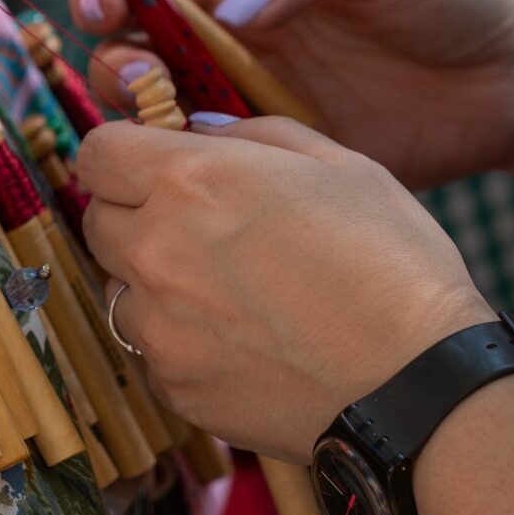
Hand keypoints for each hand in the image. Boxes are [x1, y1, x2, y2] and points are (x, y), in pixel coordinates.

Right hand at [70, 0, 513, 187]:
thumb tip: (229, 7)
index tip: (97, 10)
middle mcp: (237, 48)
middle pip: (144, 60)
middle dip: (121, 69)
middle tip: (134, 81)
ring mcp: (257, 111)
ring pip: (171, 126)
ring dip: (148, 134)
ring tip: (160, 137)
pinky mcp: (285, 168)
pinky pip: (222, 178)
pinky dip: (195, 186)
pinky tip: (192, 194)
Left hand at [79, 115, 493, 459]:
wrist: (415, 385)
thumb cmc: (391, 265)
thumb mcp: (340, 165)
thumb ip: (257, 134)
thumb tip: (200, 129)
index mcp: (189, 182)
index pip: (98, 153)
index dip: (122, 154)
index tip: (151, 163)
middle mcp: (156, 252)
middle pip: (98, 222)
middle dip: (133, 214)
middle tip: (198, 225)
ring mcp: (159, 327)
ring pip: (120, 289)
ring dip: (154, 282)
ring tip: (230, 290)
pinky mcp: (174, 386)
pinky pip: (154, 350)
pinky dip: (183, 341)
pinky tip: (245, 340)